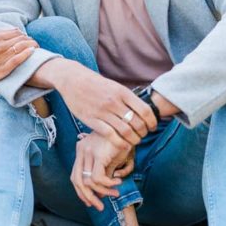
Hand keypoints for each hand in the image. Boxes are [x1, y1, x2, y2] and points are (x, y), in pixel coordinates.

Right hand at [0, 29, 36, 89]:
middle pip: (21, 38)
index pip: (15, 32)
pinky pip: (18, 59)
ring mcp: (1, 57)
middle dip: (30, 40)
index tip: (27, 39)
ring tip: (37, 47)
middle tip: (35, 43)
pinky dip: (27, 54)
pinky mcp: (3, 69)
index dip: (24, 34)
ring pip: (22, 47)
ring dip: (32, 45)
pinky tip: (32, 52)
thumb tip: (10, 31)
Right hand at [38, 60, 157, 146]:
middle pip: (137, 123)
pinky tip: (124, 146)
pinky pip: (110, 135)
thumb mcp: (114, 86)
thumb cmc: (94, 83)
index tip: (153, 127)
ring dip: (133, 140)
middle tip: (143, 136)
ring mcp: (103, 112)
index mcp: (122, 92)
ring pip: (125, 131)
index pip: (145, 110)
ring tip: (134, 141)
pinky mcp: (92, 120)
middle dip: (143, 133)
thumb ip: (126, 97)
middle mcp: (114, 102)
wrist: (72, 80)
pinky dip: (120, 143)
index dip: (152, 122)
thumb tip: (141, 109)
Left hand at [71, 132, 134, 210]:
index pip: (74, 176)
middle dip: (88, 197)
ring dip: (103, 192)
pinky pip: (98, 178)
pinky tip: (118, 182)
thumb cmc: (122, 141)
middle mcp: (81, 150)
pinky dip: (108, 184)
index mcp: (81, 150)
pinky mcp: (98, 154)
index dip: (81, 192)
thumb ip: (102, 170)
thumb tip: (98, 192)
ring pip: (88, 182)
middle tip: (100, 206)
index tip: (90, 202)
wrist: (129, 126)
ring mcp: (88, 151)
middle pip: (77, 181)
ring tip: (115, 193)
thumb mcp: (109, 157)